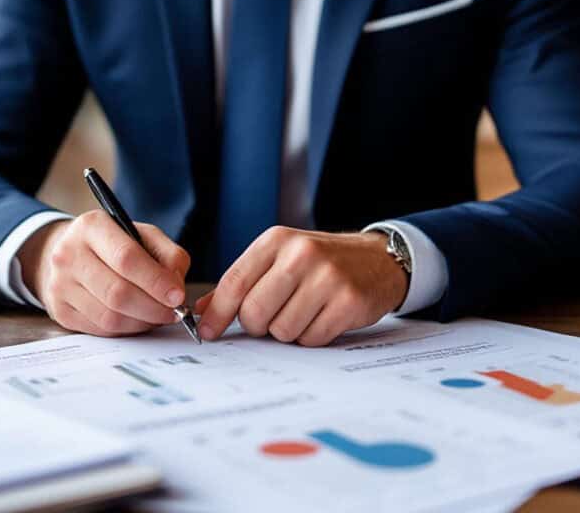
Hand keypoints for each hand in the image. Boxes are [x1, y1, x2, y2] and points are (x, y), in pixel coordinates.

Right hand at [17, 212, 190, 336]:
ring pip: (109, 317)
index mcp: (92, 226)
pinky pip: (100, 330)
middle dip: (153, 308)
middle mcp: (69, 254)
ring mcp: (60, 284)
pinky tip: (138, 320)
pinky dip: (126, 330)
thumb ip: (168, 255)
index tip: (178, 296)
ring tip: (158, 316)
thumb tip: (176, 288)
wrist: (70, 253)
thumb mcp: (143, 234)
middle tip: (174, 312)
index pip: (126, 258)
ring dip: (142, 322)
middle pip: (117, 292)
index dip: (156, 281)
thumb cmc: (114, 244)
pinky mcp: (60, 311)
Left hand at [195, 228, 408, 346]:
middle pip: (255, 312)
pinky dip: (312, 336)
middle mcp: (300, 254)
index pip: (235, 282)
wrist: (376, 259)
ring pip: (282, 330)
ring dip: (288, 331)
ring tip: (304, 311)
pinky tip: (323, 316)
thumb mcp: (280, 258)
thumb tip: (203, 310)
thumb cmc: (321, 261)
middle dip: (259, 324)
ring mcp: (326, 277)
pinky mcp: (347, 301)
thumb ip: (243, 282)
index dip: (217, 313)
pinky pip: (311, 338)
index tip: (207, 331)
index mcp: (277, 240)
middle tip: (274, 315)